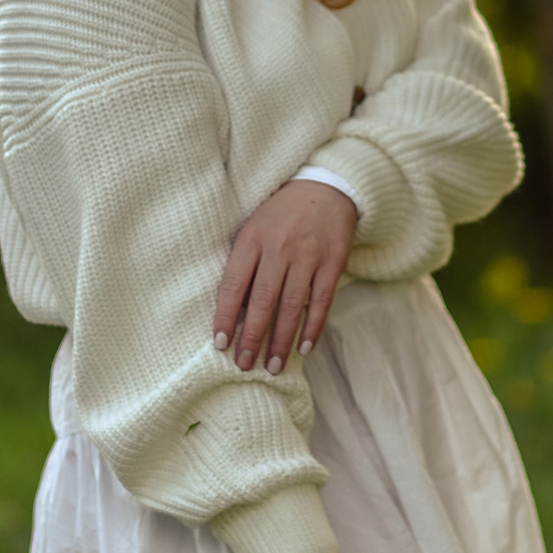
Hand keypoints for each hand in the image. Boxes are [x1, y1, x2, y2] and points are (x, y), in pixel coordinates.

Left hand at [214, 180, 356, 372]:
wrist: (323, 186)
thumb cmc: (280, 215)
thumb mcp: (253, 229)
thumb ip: (243, 265)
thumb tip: (230, 313)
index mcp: (252, 239)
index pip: (234, 285)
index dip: (225, 317)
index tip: (220, 345)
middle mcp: (279, 247)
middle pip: (262, 300)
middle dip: (252, 336)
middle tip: (245, 365)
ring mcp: (307, 254)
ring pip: (292, 305)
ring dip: (281, 339)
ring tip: (274, 366)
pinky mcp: (332, 261)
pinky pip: (322, 300)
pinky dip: (313, 326)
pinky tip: (304, 347)